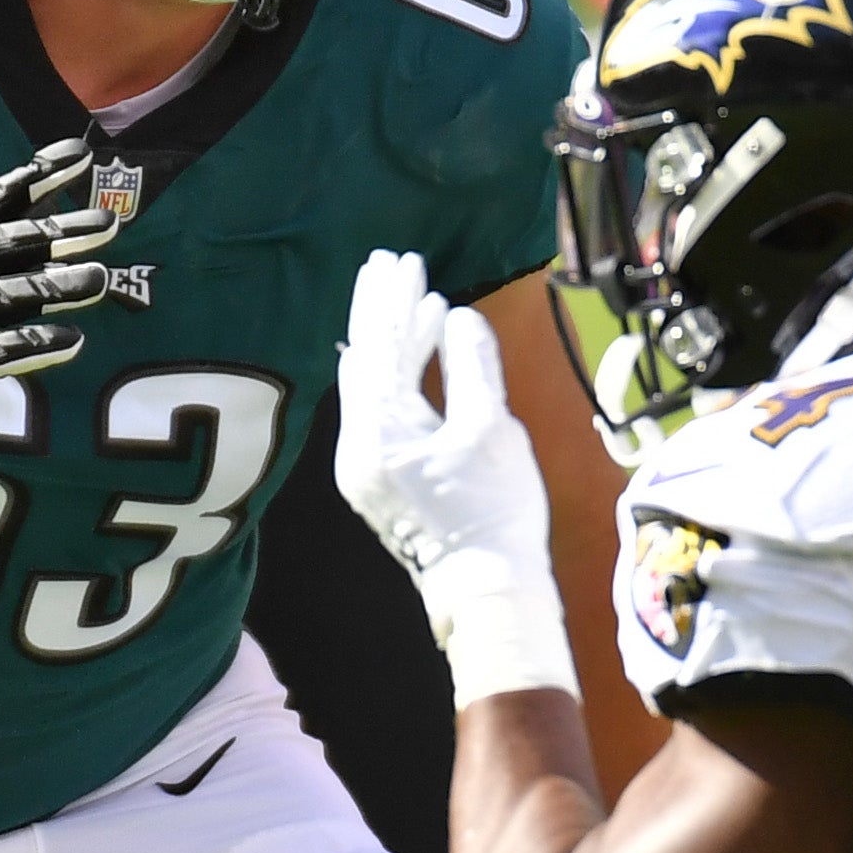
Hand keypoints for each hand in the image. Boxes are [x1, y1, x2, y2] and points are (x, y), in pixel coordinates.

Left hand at [334, 251, 576, 703]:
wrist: (486, 591)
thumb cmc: (494, 512)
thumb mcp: (492, 429)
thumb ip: (471, 366)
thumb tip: (457, 316)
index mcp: (381, 431)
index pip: (381, 348)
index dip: (394, 301)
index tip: (405, 261)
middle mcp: (358, 447)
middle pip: (364, 360)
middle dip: (380, 311)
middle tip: (388, 262)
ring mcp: (363, 466)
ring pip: (370, 385)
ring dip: (390, 341)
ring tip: (409, 298)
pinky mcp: (379, 480)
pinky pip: (378, 410)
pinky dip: (396, 376)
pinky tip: (414, 353)